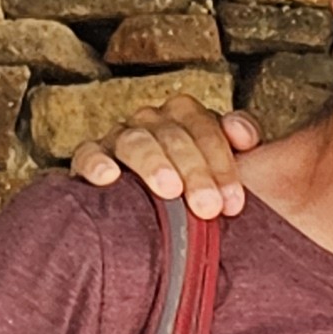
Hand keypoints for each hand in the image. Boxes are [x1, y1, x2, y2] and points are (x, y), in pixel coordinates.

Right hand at [72, 102, 263, 221]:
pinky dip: (97, 163)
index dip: (222, 164)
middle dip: (195, 171)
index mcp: (186, 117)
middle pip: (174, 136)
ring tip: (169, 190)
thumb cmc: (197, 191)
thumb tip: (243, 136)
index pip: (206, 127)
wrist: (153, 216)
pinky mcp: (90, 157)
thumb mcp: (226, 168)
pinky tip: (109, 178)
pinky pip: (89, 154)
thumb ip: (243, 142)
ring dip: (154, 164)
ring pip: (136, 142)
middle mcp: (152, 121)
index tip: (232, 203)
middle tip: (207, 207)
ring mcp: (120, 138)